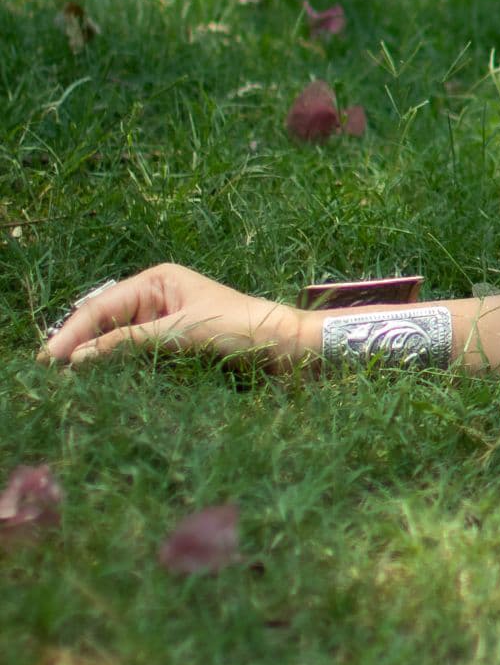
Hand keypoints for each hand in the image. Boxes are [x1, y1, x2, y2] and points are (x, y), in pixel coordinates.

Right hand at [38, 263, 303, 367]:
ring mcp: (164, 324)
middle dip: (78, 346)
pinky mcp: (173, 348)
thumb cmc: (242, 328)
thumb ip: (129, 344)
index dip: (72, 333)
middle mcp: (157, 298)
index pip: (102, 306)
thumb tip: (81, 358)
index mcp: (158, 280)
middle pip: (104, 323)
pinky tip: (101, 384)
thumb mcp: (181, 333)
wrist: (287, 349)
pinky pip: (135, 358)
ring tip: (67, 384)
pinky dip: (117, 370)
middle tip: (48, 376)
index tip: (47, 360)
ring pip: (116, 343)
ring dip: (95, 361)